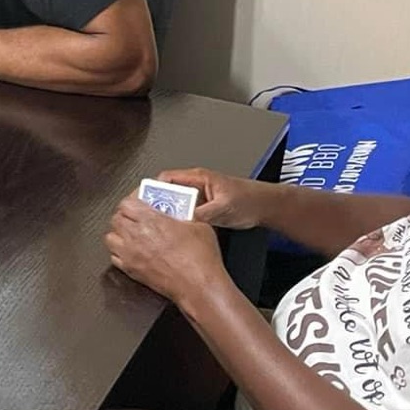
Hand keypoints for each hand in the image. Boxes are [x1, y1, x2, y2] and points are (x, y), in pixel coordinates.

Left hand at [105, 196, 227, 303]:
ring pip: (110, 237)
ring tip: (131, 232)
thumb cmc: (200, 259)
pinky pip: (114, 257)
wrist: (197, 286)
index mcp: (151, 220)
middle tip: (137, 215)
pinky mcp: (131, 271)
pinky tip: (132, 251)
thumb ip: (185, 214)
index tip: (141, 200)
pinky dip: (119, 252)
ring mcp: (131, 255)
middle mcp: (136, 236)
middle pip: (116, 218)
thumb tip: (182, 211)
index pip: (126, 203)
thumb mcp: (198, 224)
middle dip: (125, 215)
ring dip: (119, 233)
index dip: (132, 199)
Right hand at [158, 168, 273, 229]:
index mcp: (199, 177)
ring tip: (163, 226)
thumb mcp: (223, 208)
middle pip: (168, 193)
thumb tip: (185, 221)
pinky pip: (185, 214)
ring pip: (176, 205)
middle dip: (158, 206)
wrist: (265, 206)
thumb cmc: (250, 200)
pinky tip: (180, 231)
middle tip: (151, 218)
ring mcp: (200, 198)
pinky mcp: (203, 209)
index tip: (144, 202)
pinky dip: (181, 222)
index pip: (166, 178)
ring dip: (170, 215)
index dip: (153, 190)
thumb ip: (203, 213)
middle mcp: (197, 186)